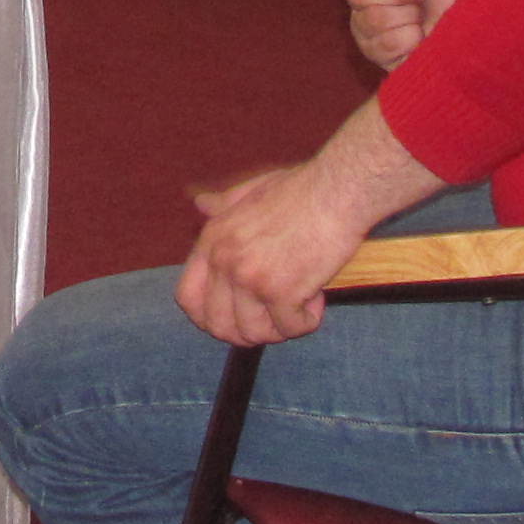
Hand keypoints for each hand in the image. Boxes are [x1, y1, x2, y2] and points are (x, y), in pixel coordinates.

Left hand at [174, 103, 445, 346]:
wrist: (336, 191)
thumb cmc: (300, 189)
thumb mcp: (251, 191)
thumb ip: (224, 205)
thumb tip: (200, 204)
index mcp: (212, 240)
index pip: (187, 298)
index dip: (206, 319)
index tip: (230, 322)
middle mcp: (224, 262)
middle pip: (219, 326)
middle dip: (246, 332)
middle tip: (273, 321)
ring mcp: (250, 279)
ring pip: (254, 334)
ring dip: (279, 328)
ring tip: (298, 304)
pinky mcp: (281, 292)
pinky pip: (290, 328)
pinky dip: (307, 321)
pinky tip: (317, 297)